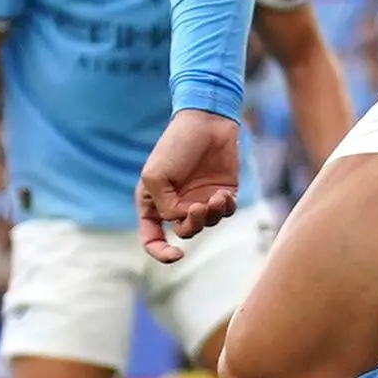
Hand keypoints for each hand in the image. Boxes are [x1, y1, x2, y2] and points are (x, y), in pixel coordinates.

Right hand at [136, 110, 242, 261]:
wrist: (207, 122)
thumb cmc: (176, 146)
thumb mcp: (156, 176)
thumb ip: (165, 206)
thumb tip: (181, 220)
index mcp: (154, 201)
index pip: (152, 237)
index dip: (161, 252)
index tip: (176, 255)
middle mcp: (177, 204)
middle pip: (185, 232)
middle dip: (193, 224)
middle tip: (199, 207)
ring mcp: (200, 198)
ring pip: (206, 224)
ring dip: (211, 215)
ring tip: (216, 197)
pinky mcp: (222, 192)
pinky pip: (225, 212)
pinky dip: (225, 208)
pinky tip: (224, 195)